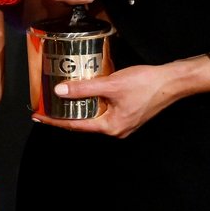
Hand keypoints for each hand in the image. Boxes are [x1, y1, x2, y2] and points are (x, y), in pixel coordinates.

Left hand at [34, 62, 189, 136]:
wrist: (172, 81)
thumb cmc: (145, 84)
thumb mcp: (110, 84)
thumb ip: (84, 89)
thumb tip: (60, 92)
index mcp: (111, 127)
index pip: (75, 125)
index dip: (54, 120)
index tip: (37, 115)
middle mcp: (116, 129)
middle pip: (83, 123)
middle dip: (63, 114)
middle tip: (44, 106)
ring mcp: (122, 122)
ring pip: (93, 116)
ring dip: (77, 108)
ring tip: (58, 100)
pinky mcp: (127, 113)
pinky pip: (103, 110)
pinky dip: (90, 103)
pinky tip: (82, 93)